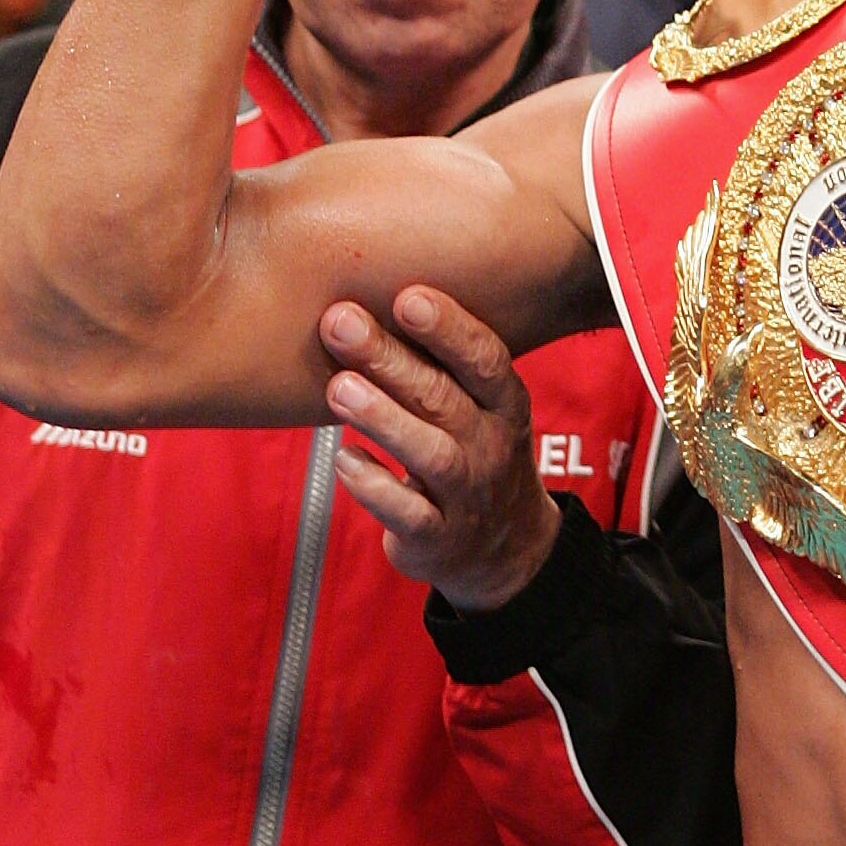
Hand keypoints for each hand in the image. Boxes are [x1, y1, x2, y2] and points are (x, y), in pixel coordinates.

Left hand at [320, 285, 561, 610]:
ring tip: (339, 388)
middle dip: (391, 357)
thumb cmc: (475, 456)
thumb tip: (365, 303)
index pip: (485, 359)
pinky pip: (409, 513)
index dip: (449, 328)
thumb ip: (436, 366)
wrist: (505, 549)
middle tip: (341, 322)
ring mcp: (467, 494)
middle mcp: (490, 446)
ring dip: (385, 418)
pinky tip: (345, 458)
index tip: (407, 296)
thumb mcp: (479, 409)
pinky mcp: (437, 537)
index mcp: (503, 405)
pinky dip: (375, 486)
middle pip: (444, 397)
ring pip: (431, 454)